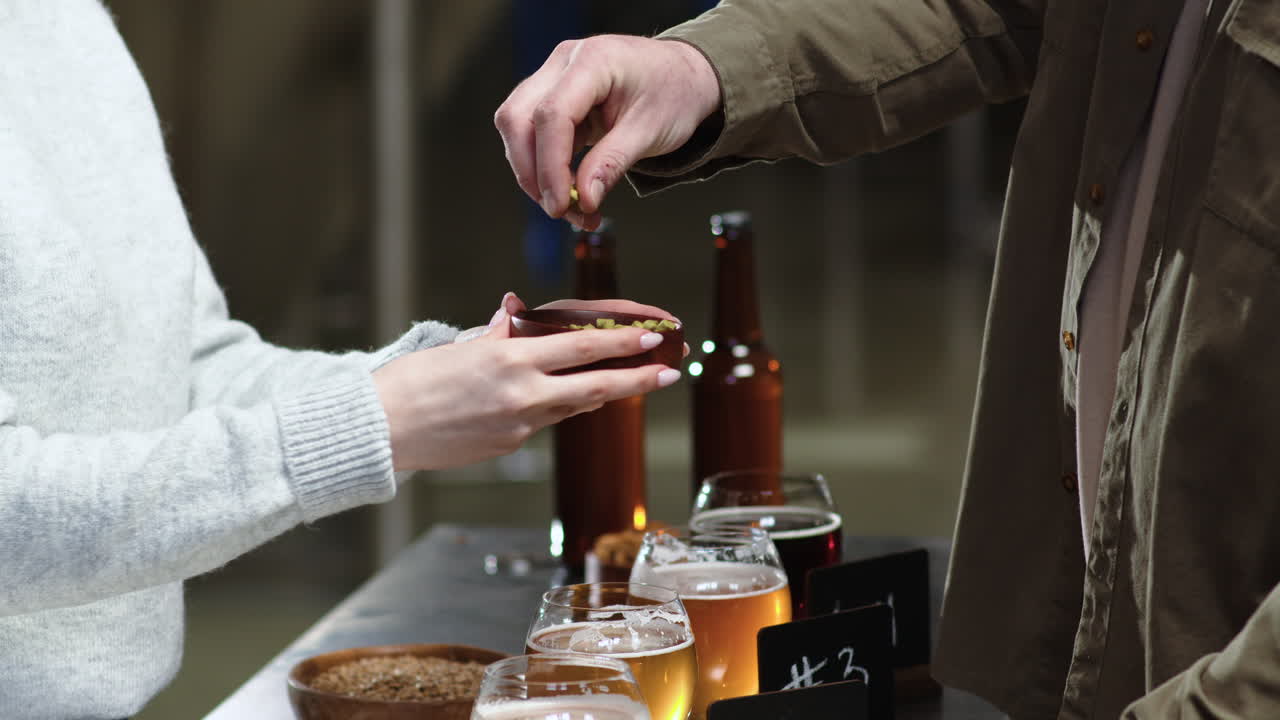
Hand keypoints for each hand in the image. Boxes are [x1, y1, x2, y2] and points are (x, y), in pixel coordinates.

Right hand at [374, 294, 681, 470]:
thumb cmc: (412, 382)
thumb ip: (496, 334)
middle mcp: (522, 395)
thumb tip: (514, 311)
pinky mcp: (508, 446)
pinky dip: (556, 408)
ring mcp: (518, 426)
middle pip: (595, 387)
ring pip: (572, 407)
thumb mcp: (458, 348)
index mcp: (510, 361)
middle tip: (668, 371)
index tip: (651, 336)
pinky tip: (564, 400)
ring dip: (603, 395)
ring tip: (630, 384)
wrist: (381, 430)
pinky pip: (543, 422)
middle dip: (637, 379)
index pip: (580, 348)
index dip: (621, 343)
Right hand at [494, 35, 719, 229]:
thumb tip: (583, 199)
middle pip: (518, 118)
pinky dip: (545, 167)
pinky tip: (570, 190)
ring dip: (534, 174)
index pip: (551, 114)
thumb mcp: (651, 131)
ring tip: (570, 206)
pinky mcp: (553, 98)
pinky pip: (532, 135)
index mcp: (593, 61)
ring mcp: (554, 77)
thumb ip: (612, 163)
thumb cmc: (673, 93)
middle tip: (558, 209)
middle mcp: (564, 62)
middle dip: (531, 171)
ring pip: (517, 128)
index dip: (550, 165)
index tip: (560, 204)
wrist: (684, 76)